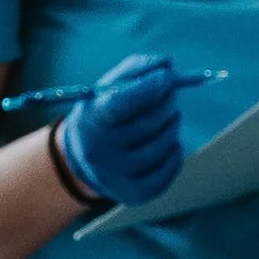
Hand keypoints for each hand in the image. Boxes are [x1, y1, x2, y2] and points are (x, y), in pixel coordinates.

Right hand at [56, 54, 185, 206]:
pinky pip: (168, 168)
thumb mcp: (108, 86)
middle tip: (172, 91)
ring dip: (172, 124)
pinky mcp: (134, 194)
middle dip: (167, 102)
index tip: (166, 76)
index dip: (148, 88)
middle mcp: (99, 152)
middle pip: (146, 125)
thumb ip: (137, 69)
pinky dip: (175, 151)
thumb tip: (167, 64)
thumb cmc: (102, 112)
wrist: (83, 157)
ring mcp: (116, 176)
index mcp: (90, 121)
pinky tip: (169, 141)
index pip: (119, 104)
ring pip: (161, 145)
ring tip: (169, 116)